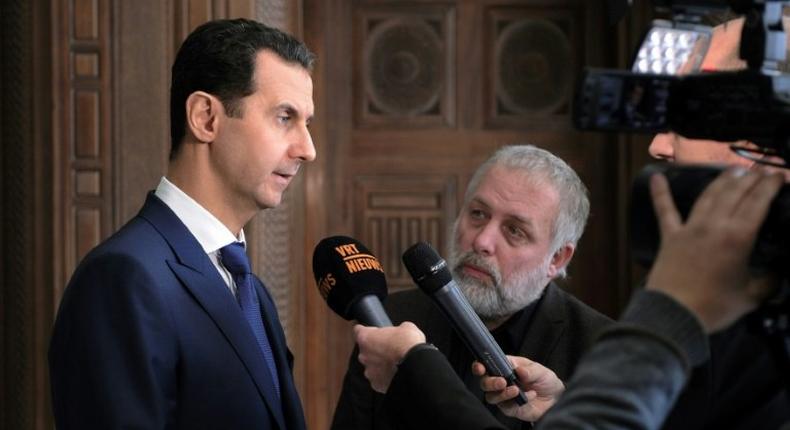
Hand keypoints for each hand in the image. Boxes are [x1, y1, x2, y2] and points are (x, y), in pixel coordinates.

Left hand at [354, 322, 425, 392]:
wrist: (415, 367)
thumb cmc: (408, 345)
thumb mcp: (406, 327)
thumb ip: (396, 330)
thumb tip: (401, 332)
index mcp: (366, 338)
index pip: (358, 330)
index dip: (367, 331)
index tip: (372, 332)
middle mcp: (363, 355)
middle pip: (366, 351)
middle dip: (376, 350)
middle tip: (390, 349)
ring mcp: (369, 371)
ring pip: (372, 366)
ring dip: (380, 364)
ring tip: (395, 363)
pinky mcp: (376, 384)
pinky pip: (379, 379)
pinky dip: (385, 377)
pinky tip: (396, 374)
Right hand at [473, 355, 564, 421]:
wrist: (556, 398)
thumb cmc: (545, 380)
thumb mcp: (540, 370)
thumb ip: (530, 370)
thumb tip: (519, 371)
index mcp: (505, 367)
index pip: (487, 365)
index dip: (479, 366)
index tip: (480, 367)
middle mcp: (501, 381)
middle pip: (485, 383)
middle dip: (490, 382)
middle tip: (502, 382)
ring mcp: (504, 396)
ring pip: (491, 397)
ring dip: (501, 394)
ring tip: (515, 390)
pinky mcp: (510, 408)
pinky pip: (506, 407)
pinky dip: (515, 402)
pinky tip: (529, 396)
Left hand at [645, 168, 782, 331]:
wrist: (674, 314)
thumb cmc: (713, 307)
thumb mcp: (751, 296)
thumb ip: (768, 281)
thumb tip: (776, 272)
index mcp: (738, 237)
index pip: (758, 202)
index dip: (770, 185)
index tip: (778, 176)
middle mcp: (713, 226)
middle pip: (734, 193)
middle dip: (750, 178)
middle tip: (762, 171)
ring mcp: (689, 229)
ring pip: (708, 196)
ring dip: (722, 180)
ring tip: (735, 170)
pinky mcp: (670, 237)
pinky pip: (664, 211)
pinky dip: (660, 193)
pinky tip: (655, 178)